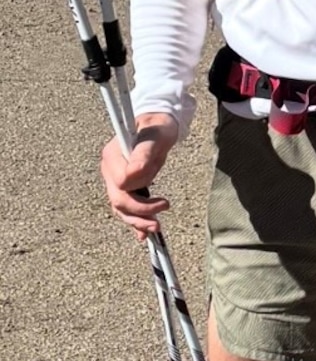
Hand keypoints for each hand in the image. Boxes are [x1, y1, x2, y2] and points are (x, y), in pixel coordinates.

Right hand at [100, 114, 178, 240]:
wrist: (158, 126)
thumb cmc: (157, 128)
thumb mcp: (156, 136)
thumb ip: (144, 152)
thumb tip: (135, 172)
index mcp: (112, 154)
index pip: (121, 184)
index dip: (140, 193)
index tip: (162, 199)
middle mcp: (109, 169)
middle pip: (118, 200)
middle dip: (139, 212)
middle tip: (161, 218)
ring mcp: (114, 179)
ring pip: (120, 207)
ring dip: (137, 220)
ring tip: (156, 227)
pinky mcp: (123, 186)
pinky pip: (124, 207)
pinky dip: (134, 221)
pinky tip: (143, 234)